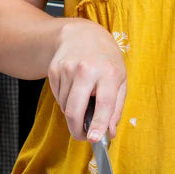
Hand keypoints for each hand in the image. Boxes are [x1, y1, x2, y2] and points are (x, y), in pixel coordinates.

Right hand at [46, 18, 126, 143]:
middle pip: (75, 109)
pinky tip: (74, 89)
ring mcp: (67, 69)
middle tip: (81, 135)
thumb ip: (116, 108)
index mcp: (108, 73)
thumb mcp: (120, 80)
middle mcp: (86, 70)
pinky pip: (58, 97)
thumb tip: (109, 133)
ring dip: (72, 112)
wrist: (82, 35)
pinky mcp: (53, 70)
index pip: (104, 104)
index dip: (98, 124)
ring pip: (65, 106)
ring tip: (82, 101)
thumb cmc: (106, 59)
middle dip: (76, 128)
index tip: (94, 139)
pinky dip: (65, 100)